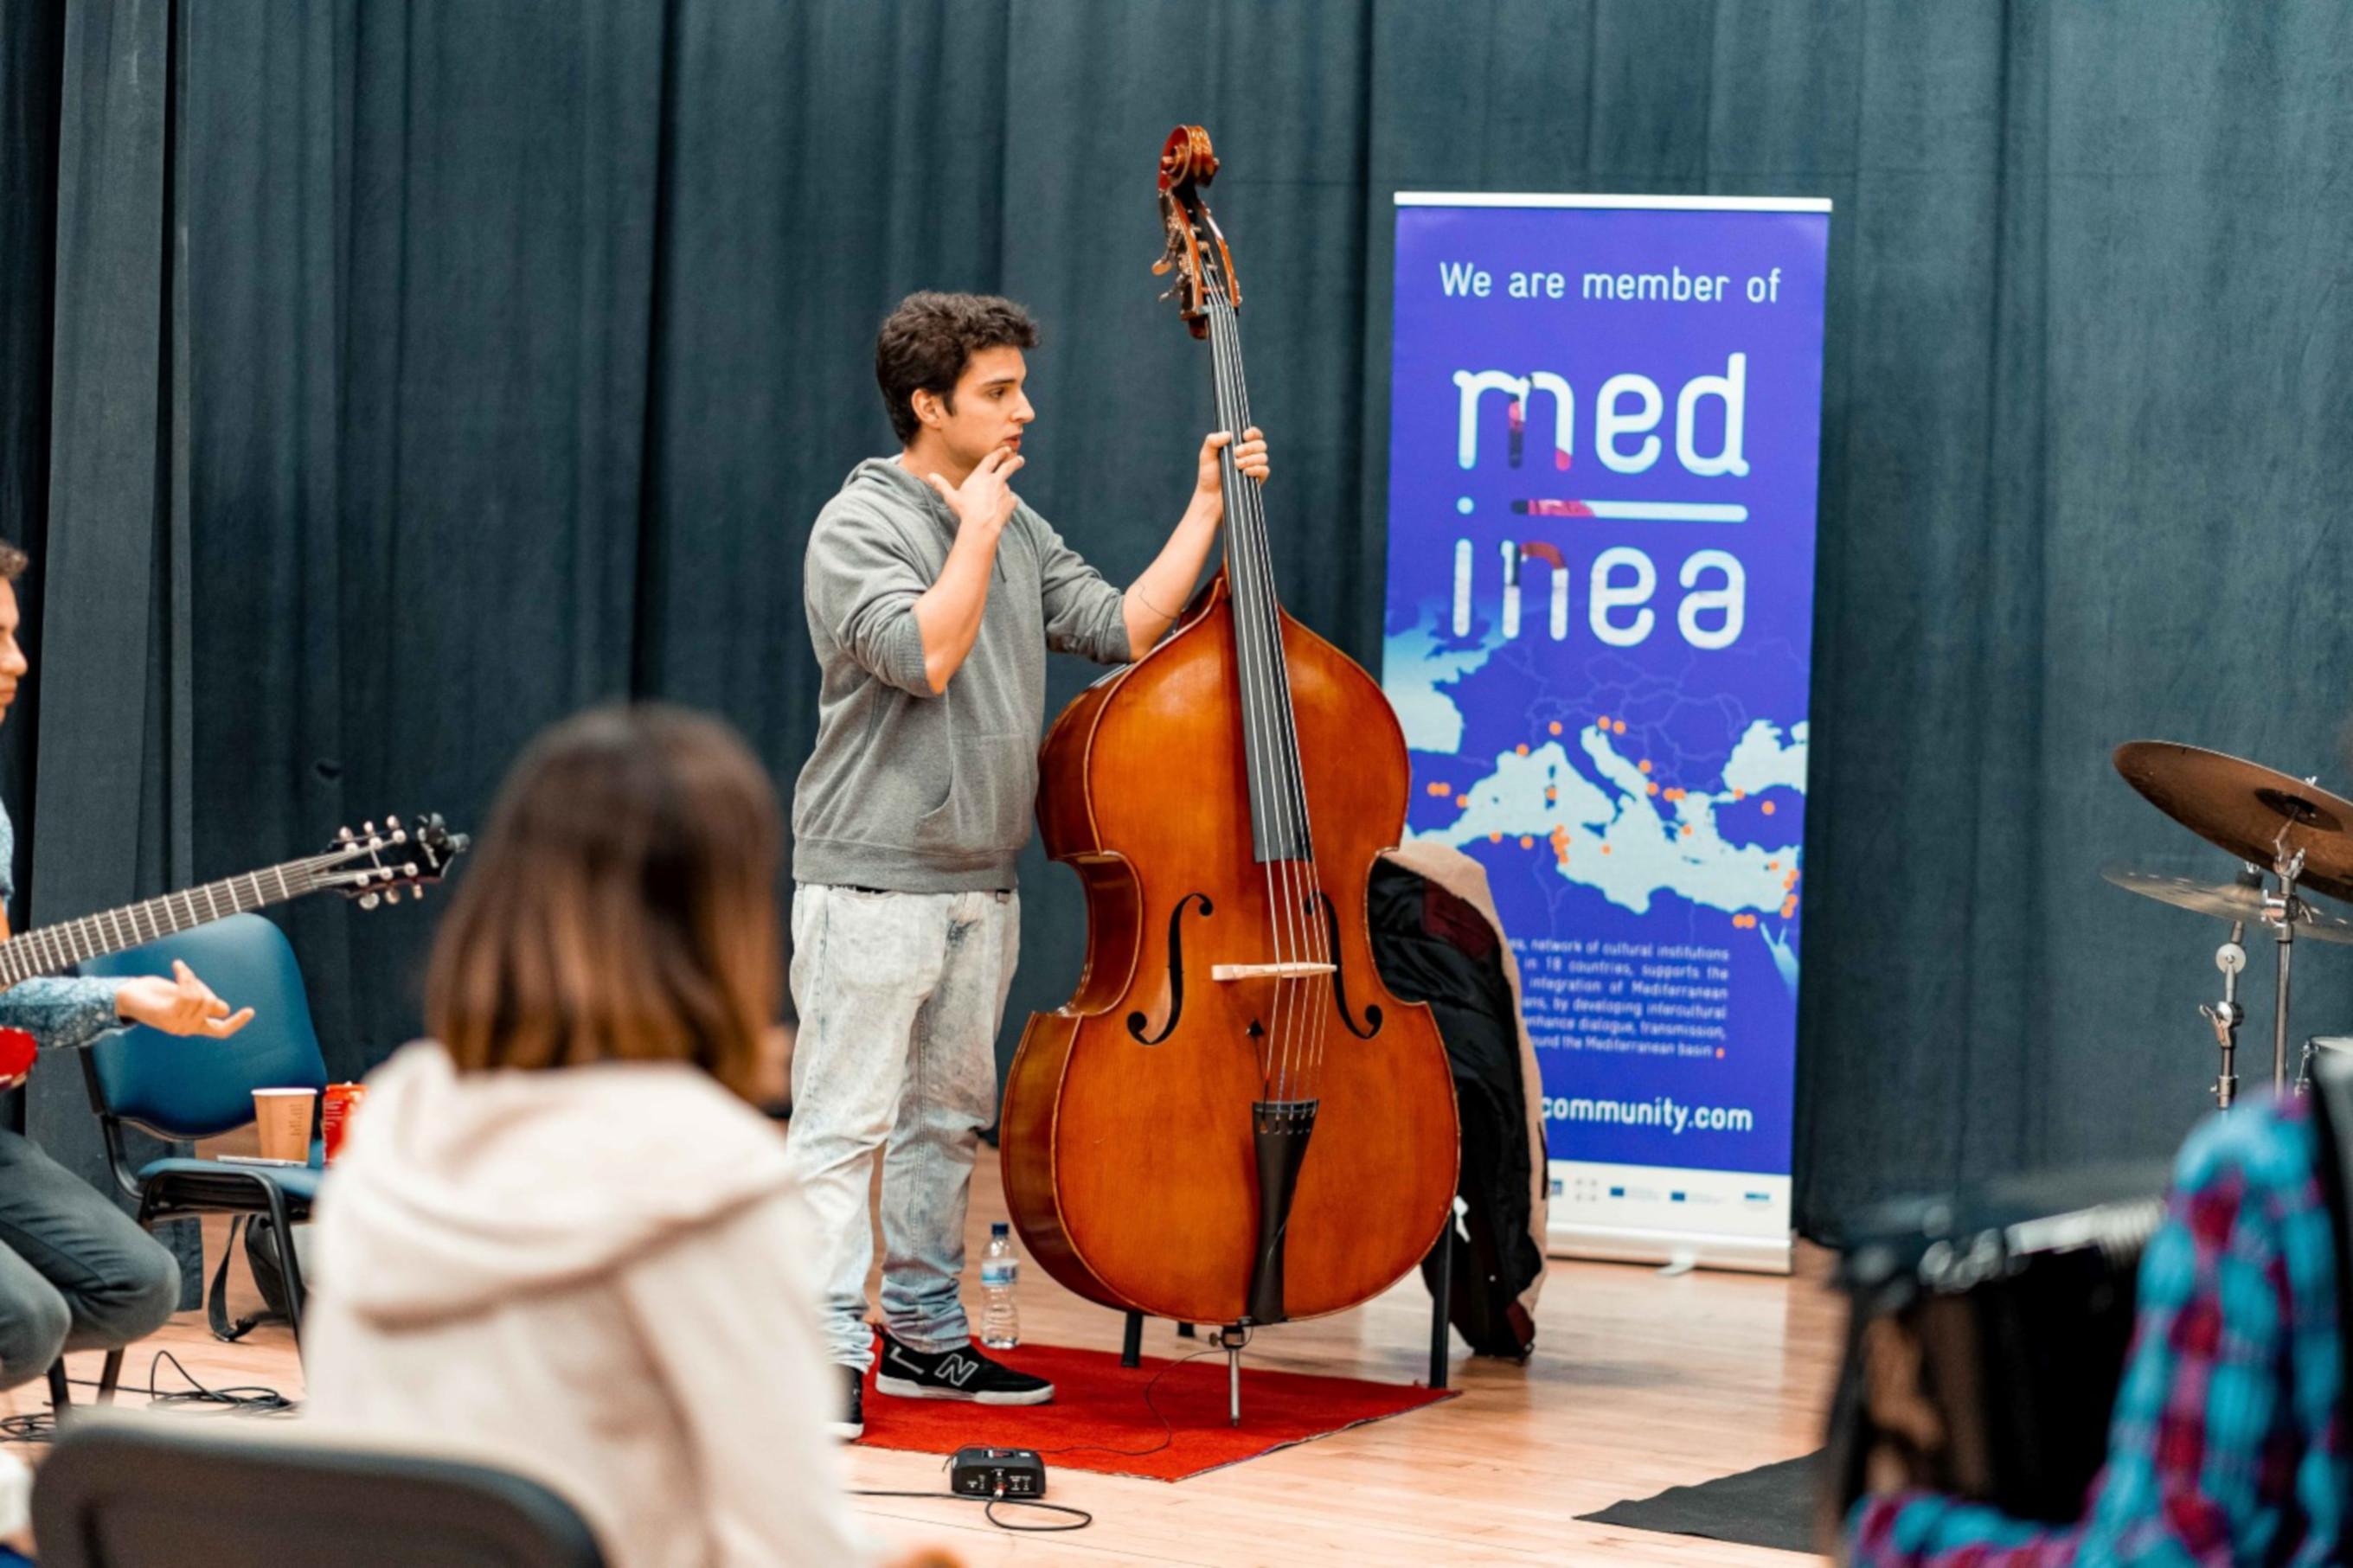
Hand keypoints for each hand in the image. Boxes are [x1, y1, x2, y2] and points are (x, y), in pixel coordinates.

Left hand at [116, 960, 255, 1038]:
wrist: (123, 996)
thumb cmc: (153, 994)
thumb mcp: (183, 997)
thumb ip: (203, 1002)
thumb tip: (223, 1009)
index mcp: (192, 1027)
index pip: (220, 1030)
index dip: (237, 1021)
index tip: (250, 1010)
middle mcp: (186, 1030)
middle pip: (214, 1004)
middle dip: (204, 986)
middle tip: (186, 977)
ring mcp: (177, 1026)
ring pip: (202, 997)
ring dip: (192, 979)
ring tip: (180, 971)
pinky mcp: (168, 1017)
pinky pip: (188, 994)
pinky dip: (185, 975)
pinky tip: (178, 965)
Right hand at [922, 446, 1023, 535]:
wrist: (981, 526)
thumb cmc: (965, 511)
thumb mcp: (951, 497)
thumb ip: (942, 485)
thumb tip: (930, 476)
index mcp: (981, 475)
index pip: (992, 459)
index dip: (999, 453)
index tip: (1006, 449)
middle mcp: (995, 480)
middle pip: (1008, 467)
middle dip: (1015, 462)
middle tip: (1020, 459)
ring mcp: (1005, 491)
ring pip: (1006, 487)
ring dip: (1003, 490)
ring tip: (995, 501)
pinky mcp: (1011, 502)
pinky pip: (1011, 500)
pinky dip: (1007, 503)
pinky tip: (1000, 509)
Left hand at [1194, 427, 1269, 519]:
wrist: (1210, 496)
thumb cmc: (1208, 474)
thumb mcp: (1206, 455)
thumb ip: (1213, 440)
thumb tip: (1229, 434)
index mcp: (1239, 445)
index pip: (1254, 434)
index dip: (1253, 432)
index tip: (1244, 436)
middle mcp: (1249, 454)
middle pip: (1261, 444)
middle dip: (1250, 447)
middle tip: (1236, 453)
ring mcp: (1254, 467)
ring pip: (1263, 457)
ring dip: (1251, 459)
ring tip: (1237, 465)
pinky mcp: (1257, 479)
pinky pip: (1265, 470)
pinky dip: (1257, 469)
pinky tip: (1246, 472)